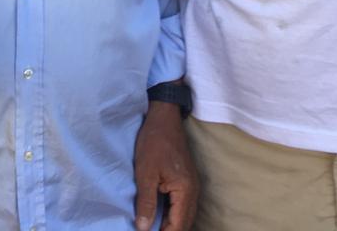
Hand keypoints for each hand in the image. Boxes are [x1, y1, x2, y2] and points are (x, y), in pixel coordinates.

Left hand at [134, 102, 198, 230]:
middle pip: (184, 224)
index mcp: (185, 191)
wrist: (164, 117)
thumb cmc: (153, 142)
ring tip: (153, 228)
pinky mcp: (186, 181)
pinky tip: (160, 217)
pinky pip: (182, 205)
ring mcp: (191, 186)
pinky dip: (172, 215)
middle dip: (168, 230)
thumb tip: (144, 228)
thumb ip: (146, 202)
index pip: (178, 226)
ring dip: (171, 224)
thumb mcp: (145, 172)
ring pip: (184, 216)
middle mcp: (193, 192)